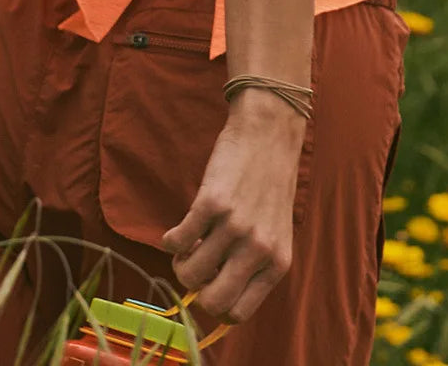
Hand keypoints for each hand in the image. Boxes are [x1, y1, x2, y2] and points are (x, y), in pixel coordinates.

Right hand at [160, 95, 304, 325]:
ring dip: (180, 263)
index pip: (239, 313)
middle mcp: (259, 249)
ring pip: (189, 274)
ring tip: (187, 244)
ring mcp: (235, 227)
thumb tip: (211, 294)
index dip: (217, 304)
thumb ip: (253, 264)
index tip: (210, 287)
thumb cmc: (268, 185)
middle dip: (196, 290)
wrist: (269, 134)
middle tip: (195, 266)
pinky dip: (170, 240)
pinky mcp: (212, 204)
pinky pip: (177, 242)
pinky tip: (177, 230)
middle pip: (213, 302)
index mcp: (277, 263)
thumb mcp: (274, 232)